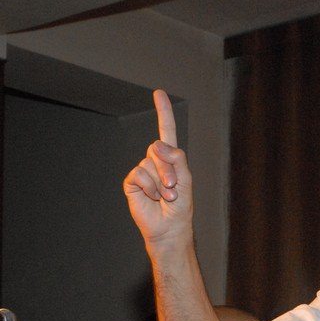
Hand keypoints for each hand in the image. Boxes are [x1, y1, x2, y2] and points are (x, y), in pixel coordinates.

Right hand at [123, 89, 193, 248]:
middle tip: (174, 189)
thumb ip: (176, 158)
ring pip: (149, 163)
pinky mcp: (132, 181)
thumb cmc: (180, 206)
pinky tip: (152, 198)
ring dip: (161, 183)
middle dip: (168, 169)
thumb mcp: (186, 179)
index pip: (167, 131)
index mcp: (171, 158)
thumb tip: (156, 143)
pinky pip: (138, 175)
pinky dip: (149, 188)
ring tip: (166, 197)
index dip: (163, 112)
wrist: (169, 227)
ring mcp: (142, 170)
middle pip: (159, 149)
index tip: (159, 93)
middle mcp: (155, 161)